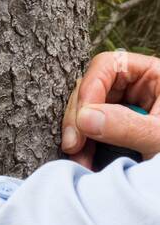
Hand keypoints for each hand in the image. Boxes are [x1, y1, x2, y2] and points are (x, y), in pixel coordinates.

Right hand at [61, 50, 159, 167]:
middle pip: (94, 87)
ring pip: (90, 109)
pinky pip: (96, 129)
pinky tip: (85, 159)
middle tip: (73, 145)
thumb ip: (127, 126)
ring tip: (78, 158)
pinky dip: (87, 143)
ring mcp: (129, 108)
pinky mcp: (123, 130)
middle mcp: (139, 87)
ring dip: (79, 133)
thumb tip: (85, 118)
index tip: (83, 120)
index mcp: (154, 75)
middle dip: (80, 116)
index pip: (108, 66)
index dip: (90, 89)